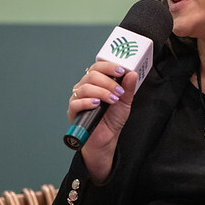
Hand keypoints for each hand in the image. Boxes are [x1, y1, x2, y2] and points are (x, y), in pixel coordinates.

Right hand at [68, 62, 138, 181]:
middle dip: (108, 82)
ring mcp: (77, 99)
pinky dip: (87, 102)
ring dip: (102, 92)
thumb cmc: (112, 118)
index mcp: (96, 82)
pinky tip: (97, 104)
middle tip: (119, 92)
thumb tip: (132, 74)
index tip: (121, 71)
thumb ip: (128, 88)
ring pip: (85, 88)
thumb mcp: (125, 101)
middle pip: (92, 75)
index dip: (109, 67)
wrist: (107, 138)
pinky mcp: (73, 111)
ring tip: (112, 100)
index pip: (98, 67)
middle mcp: (85, 87)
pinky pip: (76, 103)